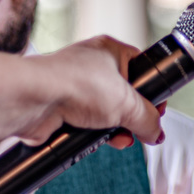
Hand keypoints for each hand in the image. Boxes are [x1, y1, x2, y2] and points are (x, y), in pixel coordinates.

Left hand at [14, 36, 162, 146]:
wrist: (34, 100)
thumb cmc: (76, 85)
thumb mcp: (126, 103)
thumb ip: (147, 118)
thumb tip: (156, 132)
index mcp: (110, 51)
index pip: (141, 66)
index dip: (152, 88)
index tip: (158, 108)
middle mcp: (91, 66)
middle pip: (123, 94)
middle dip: (132, 115)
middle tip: (141, 127)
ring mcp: (75, 87)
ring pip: (104, 112)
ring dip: (114, 129)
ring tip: (121, 138)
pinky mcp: (61, 109)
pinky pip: (85, 124)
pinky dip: (93, 135)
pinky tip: (98, 142)